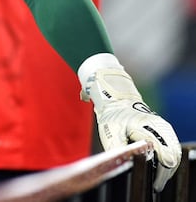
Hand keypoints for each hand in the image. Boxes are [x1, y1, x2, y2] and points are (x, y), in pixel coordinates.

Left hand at [79, 54, 181, 191]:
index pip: (164, 154)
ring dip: (168, 167)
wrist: (117, 101)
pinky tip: (160, 168)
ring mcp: (164, 128)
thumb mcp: (110, 131)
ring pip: (175, 152)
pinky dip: (168, 159)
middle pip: (173, 155)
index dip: (161, 171)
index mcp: (148, 127)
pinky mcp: (164, 131)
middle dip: (166, 172)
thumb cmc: (112, 116)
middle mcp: (160, 127)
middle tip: (156, 184)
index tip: (155, 182)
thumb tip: (126, 162)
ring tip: (158, 179)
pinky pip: (172, 148)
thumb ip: (118, 147)